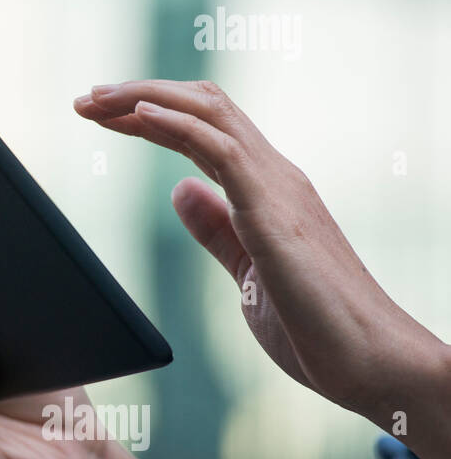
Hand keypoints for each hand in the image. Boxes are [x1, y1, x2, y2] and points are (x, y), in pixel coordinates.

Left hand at [73, 79, 450, 420]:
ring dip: (145, 99)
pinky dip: (175, 125)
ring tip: (96, 99)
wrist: (373, 364)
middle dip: (138, 94)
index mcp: (265, 190)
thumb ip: (215, 230)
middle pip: (202, 105)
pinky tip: (137, 117)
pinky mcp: (275, 212)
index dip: (148, 116)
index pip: (200, 130)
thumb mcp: (246, 272)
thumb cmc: (318, 328)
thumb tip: (180, 191)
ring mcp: (277, 188)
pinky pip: (221, 149)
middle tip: (84, 98)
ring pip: (209, 112)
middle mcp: (274, 175)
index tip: (100, 115)